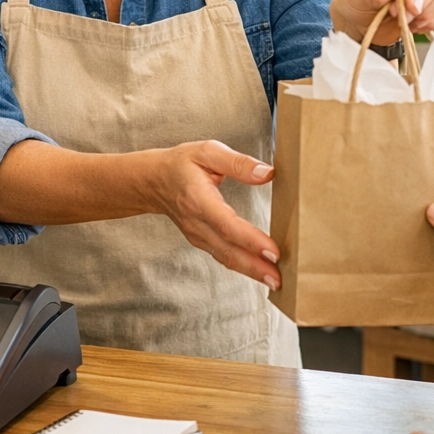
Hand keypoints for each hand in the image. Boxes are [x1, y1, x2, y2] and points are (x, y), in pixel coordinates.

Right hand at [145, 140, 280, 289]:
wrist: (154, 181)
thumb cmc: (182, 164)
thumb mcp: (208, 151)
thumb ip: (238, 163)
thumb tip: (267, 173)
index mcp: (199, 198)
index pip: (226, 224)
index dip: (250, 240)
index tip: (272, 252)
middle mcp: (197, 222)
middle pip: (228, 249)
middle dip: (255, 266)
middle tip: (279, 279)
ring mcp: (197, 235)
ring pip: (226, 257)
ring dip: (251, 271)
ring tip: (276, 281)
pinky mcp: (201, 241)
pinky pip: (223, 256)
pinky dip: (242, 267)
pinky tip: (260, 272)